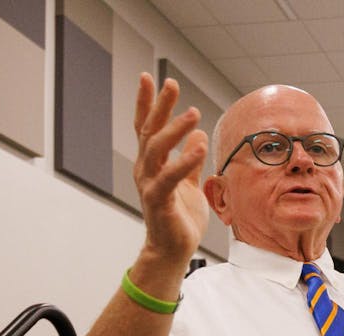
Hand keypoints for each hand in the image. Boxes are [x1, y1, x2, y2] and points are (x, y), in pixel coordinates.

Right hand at [132, 73, 208, 262]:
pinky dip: (183, 161)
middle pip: (149, 131)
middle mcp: (146, 170)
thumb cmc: (180, 218)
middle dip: (159, 106)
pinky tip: (198, 145)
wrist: (173, 250)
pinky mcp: (158, 200)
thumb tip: (197, 135)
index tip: (151, 78)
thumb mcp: (190, 183)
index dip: (149, 103)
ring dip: (174, 129)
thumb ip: (191, 160)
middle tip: (170, 83)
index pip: (148, 127)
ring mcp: (149, 184)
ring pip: (157, 149)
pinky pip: (169, 177)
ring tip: (192, 112)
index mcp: (153, 164)